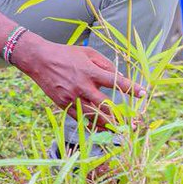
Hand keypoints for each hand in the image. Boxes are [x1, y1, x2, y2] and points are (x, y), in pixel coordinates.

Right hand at [16, 36, 144, 124]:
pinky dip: (92, 125)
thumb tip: (118, 77)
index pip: (115, 82)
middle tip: (134, 123)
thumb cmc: (66, 54)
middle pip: (106, 106)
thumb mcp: (87, 52)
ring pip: (94, 117)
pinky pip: (81, 119)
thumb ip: (105, 64)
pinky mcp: (64, 105)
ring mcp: (72, 98)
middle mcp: (82, 87)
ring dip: (109, 125)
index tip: (143, 93)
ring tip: (121, 131)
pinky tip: (102, 129)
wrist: (39, 60)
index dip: (130, 88)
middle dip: (122, 116)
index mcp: (90, 71)